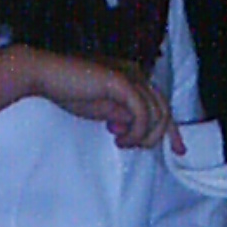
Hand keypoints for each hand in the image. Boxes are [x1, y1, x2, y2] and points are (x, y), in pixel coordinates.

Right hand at [25, 49, 180, 150]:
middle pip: (165, 110)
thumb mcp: (102, 109)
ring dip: (142, 135)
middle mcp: (137, 74)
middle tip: (134, 148)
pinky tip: (118, 136)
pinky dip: (135, 130)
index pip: (162, 106)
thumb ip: (121, 116)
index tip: (178, 152)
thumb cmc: (69, 92)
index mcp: (133, 79)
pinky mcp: (121, 82)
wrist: (47, 75)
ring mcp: (130, 76)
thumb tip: (132, 127)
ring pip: (157, 113)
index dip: (173, 131)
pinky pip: (142, 112)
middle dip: (160, 136)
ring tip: (121, 142)